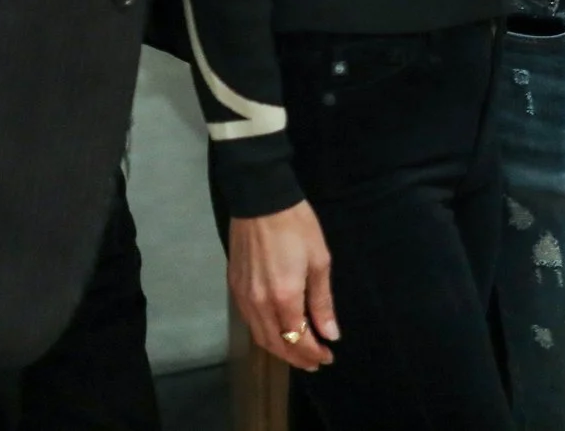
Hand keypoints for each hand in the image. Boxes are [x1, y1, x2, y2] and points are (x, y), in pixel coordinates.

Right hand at [229, 203, 338, 370]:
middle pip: (277, 344)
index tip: (328, 357)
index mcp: (285, 297)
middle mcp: (260, 304)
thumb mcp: (319, 260)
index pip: (299, 338)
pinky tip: (277, 333)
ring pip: (260, 337)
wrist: (261, 201)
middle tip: (315, 363)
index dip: (314, 352)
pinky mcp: (234, 288)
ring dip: (280, 350)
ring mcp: (244, 297)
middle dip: (297, 357)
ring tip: (298, 354)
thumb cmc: (297, 227)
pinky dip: (264, 335)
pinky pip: (250, 322)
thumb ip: (322, 301)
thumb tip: (330, 333)